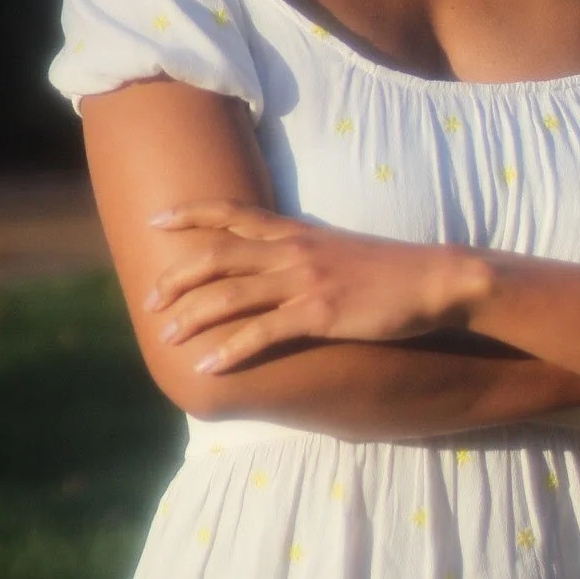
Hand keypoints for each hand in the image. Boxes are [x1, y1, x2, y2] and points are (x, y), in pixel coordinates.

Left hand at [144, 202, 480, 372]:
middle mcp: (291, 250)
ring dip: (191, 316)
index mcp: (294, 231)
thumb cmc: (387, 270)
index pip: (231, 212)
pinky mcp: (320, 314)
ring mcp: (304, 281)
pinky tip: (208, 366)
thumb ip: (300, 254)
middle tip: (148, 300)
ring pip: (230, 295)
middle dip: (176, 278)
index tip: (156, 221)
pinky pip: (263, 333)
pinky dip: (230, 350)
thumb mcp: (335, 250)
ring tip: (165, 337)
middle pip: (217, 256)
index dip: (190, 214)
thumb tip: (271, 267)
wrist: (432, 280)